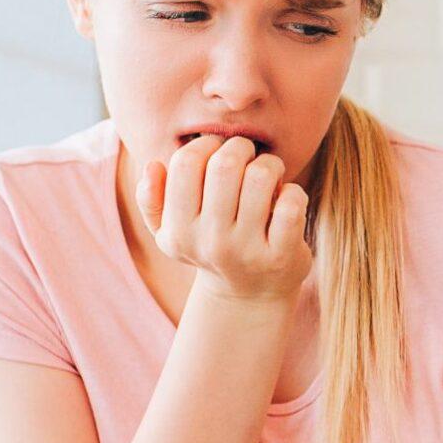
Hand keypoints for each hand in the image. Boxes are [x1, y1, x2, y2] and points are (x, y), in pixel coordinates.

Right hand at [137, 135, 311, 305]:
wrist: (249, 297)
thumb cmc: (209, 247)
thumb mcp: (170, 232)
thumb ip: (151, 199)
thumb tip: (153, 165)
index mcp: (179, 231)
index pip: (185, 164)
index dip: (205, 145)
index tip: (217, 150)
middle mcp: (211, 243)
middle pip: (225, 165)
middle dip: (240, 147)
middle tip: (247, 155)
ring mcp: (248, 251)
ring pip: (260, 177)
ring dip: (270, 164)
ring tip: (269, 173)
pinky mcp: (282, 256)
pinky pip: (291, 203)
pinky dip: (292, 191)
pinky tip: (285, 198)